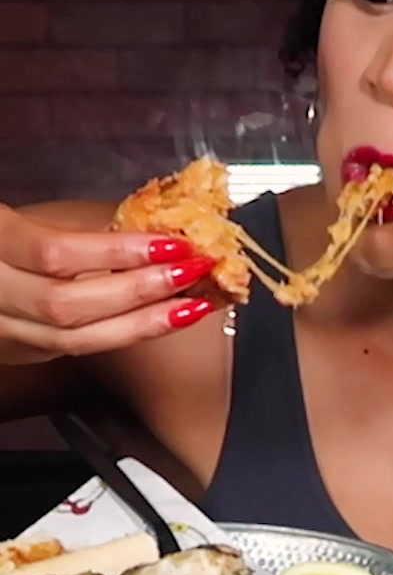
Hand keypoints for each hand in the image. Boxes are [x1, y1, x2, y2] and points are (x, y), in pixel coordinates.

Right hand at [0, 203, 220, 365]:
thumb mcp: (23, 221)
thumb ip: (76, 232)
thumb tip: (151, 231)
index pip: (55, 254)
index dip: (116, 252)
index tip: (170, 244)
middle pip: (68, 305)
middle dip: (138, 291)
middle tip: (192, 271)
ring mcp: (5, 332)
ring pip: (76, 340)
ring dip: (143, 323)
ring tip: (192, 305)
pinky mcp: (21, 353)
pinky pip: (78, 350)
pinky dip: (125, 335)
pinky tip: (161, 321)